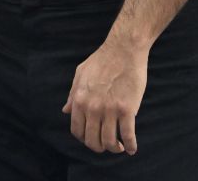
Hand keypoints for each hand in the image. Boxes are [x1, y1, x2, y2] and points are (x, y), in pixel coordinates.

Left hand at [61, 37, 148, 154]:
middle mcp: (92, 108)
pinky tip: (132, 149)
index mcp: (79, 100)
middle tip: (107, 145)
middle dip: (100, 148)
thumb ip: (72, 94)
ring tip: (120, 146)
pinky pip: (128, 135)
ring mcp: (110, 110)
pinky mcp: (127, 109)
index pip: (77, 131)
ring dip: (115, 149)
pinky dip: (131, 146)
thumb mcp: (80, 74)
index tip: (93, 139)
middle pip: (92, 141)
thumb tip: (65, 111)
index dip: (85, 139)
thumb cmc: (102, 60)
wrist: (123, 49)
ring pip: (110, 142)